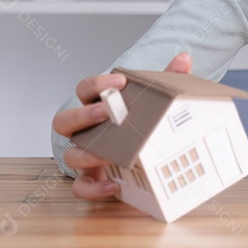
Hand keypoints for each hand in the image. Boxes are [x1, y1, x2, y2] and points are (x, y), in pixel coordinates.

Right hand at [52, 53, 192, 199]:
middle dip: (83, 115)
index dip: (97, 84)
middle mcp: (85, 131)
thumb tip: (183, 59)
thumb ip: (167, 81)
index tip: (120, 83)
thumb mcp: (156, 103)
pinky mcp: (91, 180)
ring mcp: (85, 156)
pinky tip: (112, 185)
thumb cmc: (141, 126)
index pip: (85, 89)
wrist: (144, 160)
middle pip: (64, 120)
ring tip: (108, 154)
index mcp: (97, 107)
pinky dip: (93, 188)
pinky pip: (80, 187)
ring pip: (69, 155)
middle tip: (107, 112)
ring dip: (87, 153)